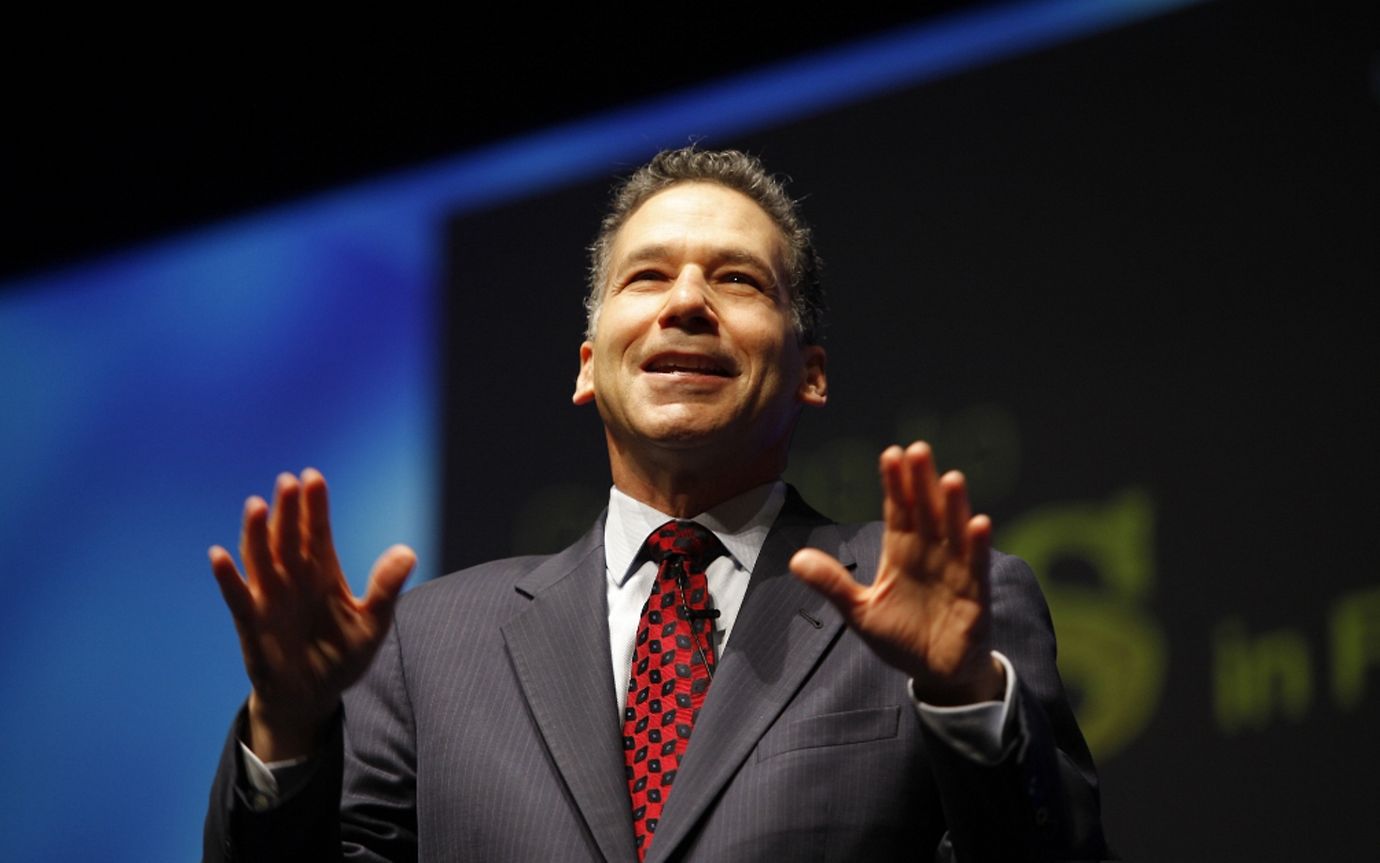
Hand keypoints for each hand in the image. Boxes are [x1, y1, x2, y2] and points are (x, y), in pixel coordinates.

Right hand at [210, 468, 414, 759]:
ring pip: (261, 559)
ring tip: (257, 505)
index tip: (313, 477)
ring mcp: (271, 598)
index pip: (317, 532)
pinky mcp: (252, 624)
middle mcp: (294, 579)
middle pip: (289, 538)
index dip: (315, 507)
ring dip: (257, 533)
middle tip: (288, 481)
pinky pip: (238, 597)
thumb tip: (408, 551)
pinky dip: (228, 577)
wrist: (313, 697)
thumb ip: (386, 589)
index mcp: (323, 573)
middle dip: (288, 511)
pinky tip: (219, 556)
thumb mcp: (372, 625)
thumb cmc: (342, 657)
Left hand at [790, 442, 1002, 705]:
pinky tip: (979, 523)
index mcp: (900, 553)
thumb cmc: (902, 637)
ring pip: (953, 532)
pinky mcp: (975, 595)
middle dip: (922, 482)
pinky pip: (976, 566)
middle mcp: (929, 554)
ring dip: (953, 506)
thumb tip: (795, 558)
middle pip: (925, 511)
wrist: (936, 674)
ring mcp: (954, 571)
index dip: (895, 484)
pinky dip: (978, 546)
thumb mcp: (859, 612)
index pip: (898, 510)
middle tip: (918, 450)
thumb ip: (832, 584)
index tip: (890, 454)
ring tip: (950, 478)